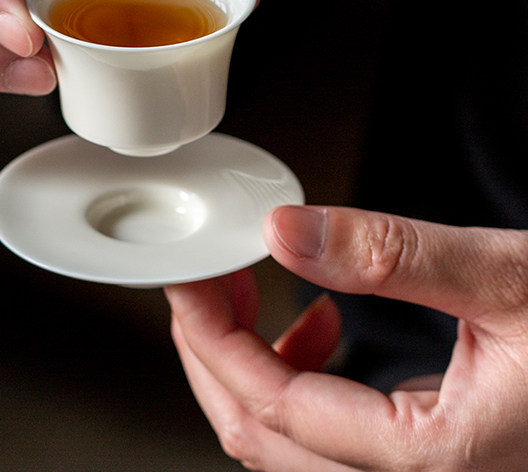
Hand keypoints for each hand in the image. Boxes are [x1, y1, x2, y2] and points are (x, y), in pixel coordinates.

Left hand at [165, 205, 527, 470]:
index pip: (269, 403)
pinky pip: (329, 435)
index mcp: (432, 459)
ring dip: (250, 364)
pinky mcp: (431, 455)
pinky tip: (318, 324)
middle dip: (213, 352)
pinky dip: (299, 378)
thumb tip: (284, 232)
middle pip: (259, 436)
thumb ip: (391, 254)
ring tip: (253, 293)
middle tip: (203, 280)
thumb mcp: (510, 277)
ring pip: (287, 442)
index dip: (209, 335)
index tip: (186, 277)